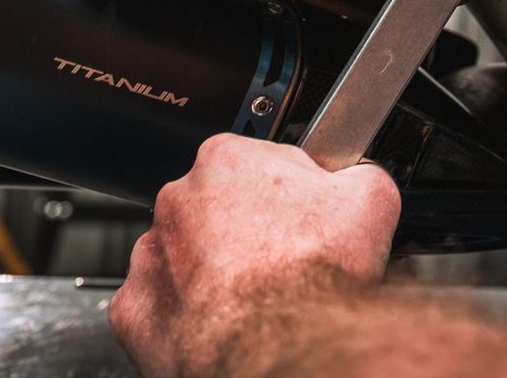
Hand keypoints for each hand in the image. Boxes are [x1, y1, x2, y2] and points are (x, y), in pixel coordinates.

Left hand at [109, 134, 400, 377]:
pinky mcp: (137, 308)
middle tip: (285, 261)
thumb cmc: (311, 276)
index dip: (289, 193)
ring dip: (216, 273)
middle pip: (220, 209)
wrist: (279, 346)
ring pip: (186, 257)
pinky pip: (163, 306)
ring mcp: (152, 256)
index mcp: (227, 160)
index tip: (304, 217)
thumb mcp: (369, 199)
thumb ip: (357, 174)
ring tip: (258, 299)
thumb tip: (357, 177)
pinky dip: (189, 315)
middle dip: (249, 232)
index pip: (260, 164)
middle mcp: (178, 200)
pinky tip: (226, 323)